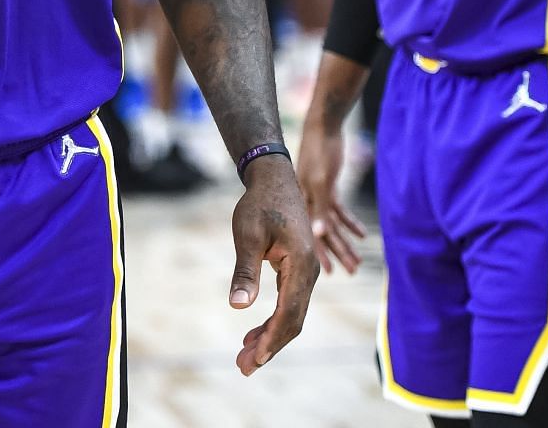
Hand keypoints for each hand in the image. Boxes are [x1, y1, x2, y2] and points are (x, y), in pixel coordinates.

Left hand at [228, 155, 320, 374]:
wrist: (274, 181)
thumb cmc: (259, 204)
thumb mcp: (247, 234)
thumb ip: (244, 270)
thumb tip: (237, 306)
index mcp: (301, 265)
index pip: (289, 313)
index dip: (272, 338)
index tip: (254, 359)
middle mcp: (310, 273)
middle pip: (293, 321)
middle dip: (269, 346)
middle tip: (243, 367)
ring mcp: (306, 273)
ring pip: (292, 316)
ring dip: (270, 337)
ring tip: (245, 357)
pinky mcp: (298, 272)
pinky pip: (289, 304)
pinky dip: (273, 322)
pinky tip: (254, 333)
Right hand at [295, 124, 365, 274]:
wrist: (323, 127)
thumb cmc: (320, 153)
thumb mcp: (321, 181)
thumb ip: (319, 208)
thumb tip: (317, 235)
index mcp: (303, 203)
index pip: (312, 234)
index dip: (319, 254)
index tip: (328, 274)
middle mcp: (309, 202)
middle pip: (324, 233)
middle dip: (337, 253)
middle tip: (350, 272)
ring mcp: (318, 194)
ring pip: (333, 224)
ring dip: (345, 241)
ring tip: (357, 261)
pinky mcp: (327, 186)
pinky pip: (338, 209)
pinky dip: (349, 222)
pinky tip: (362, 234)